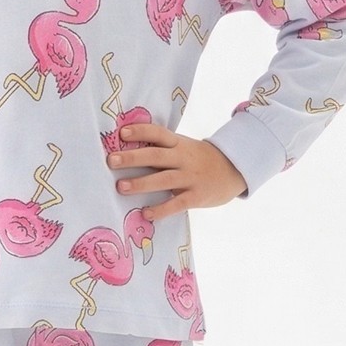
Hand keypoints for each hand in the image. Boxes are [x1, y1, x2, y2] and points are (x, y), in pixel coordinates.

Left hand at [106, 122, 246, 220]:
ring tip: (121, 187)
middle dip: (132, 158)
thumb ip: (162, 148)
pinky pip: (176, 204)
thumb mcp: (184, 147)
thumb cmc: (199, 159)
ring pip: (163, 180)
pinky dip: (161, 209)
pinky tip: (146, 214)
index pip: (158, 133)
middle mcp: (183, 158)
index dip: (141, 132)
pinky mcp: (196, 196)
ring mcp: (190, 178)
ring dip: (141, 183)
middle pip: (156, 156)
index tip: (122, 133)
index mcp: (179, 144)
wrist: (233, 170)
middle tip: (111, 161)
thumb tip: (128, 147)